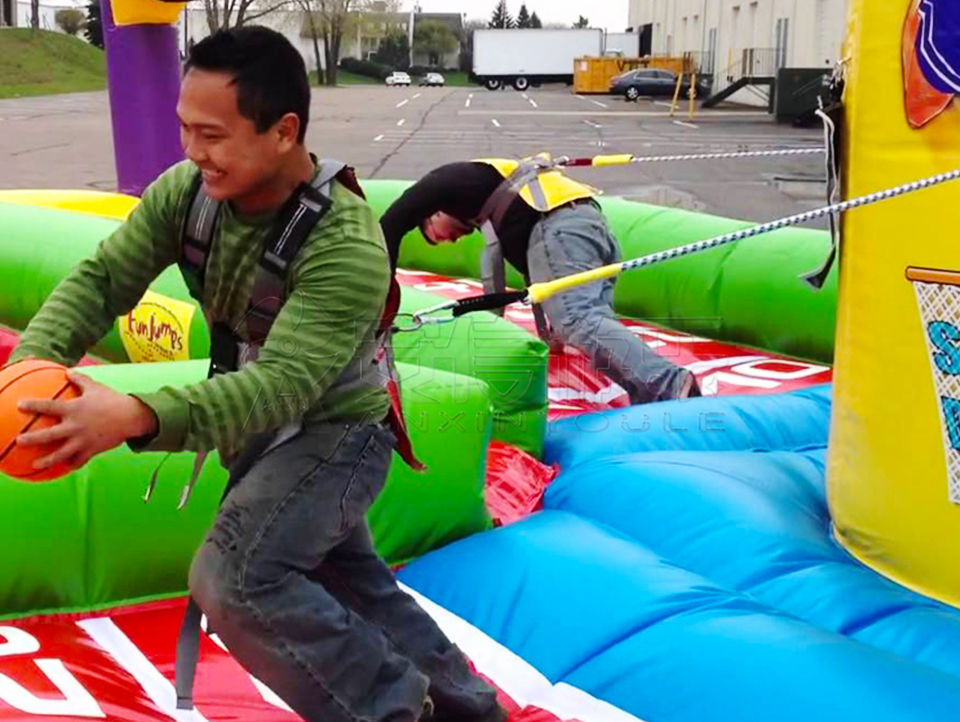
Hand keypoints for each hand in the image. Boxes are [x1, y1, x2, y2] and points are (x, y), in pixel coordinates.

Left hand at [16, 370, 157, 470]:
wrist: (132, 417)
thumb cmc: (112, 400)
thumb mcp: (95, 387)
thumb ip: (80, 379)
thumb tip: (67, 371)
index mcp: (74, 409)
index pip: (49, 406)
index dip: (33, 405)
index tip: (20, 405)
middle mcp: (75, 426)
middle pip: (49, 435)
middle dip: (32, 439)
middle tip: (19, 441)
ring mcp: (83, 440)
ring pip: (61, 453)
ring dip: (47, 460)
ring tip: (35, 465)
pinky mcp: (92, 449)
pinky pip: (79, 460)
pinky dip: (72, 463)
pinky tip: (66, 466)